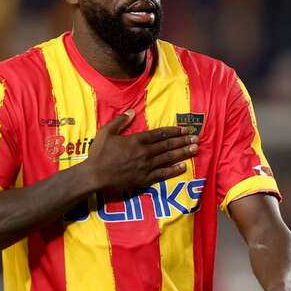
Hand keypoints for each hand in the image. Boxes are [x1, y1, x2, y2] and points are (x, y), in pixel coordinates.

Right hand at [83, 109, 198, 192]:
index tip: (185, 129)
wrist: (94, 175)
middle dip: (183, 141)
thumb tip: (132, 111)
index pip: (159, 134)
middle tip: (196, 138)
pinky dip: (173, 170)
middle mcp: (144, 152)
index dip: (173, 131)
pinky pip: (162, 174)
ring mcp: (145, 167)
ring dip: (182, 153)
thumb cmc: (99, 153)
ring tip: (195, 149)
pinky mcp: (144, 179)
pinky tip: (183, 166)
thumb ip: (120, 121)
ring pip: (168, 158)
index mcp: (136, 140)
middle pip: (167, 145)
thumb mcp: (107, 132)